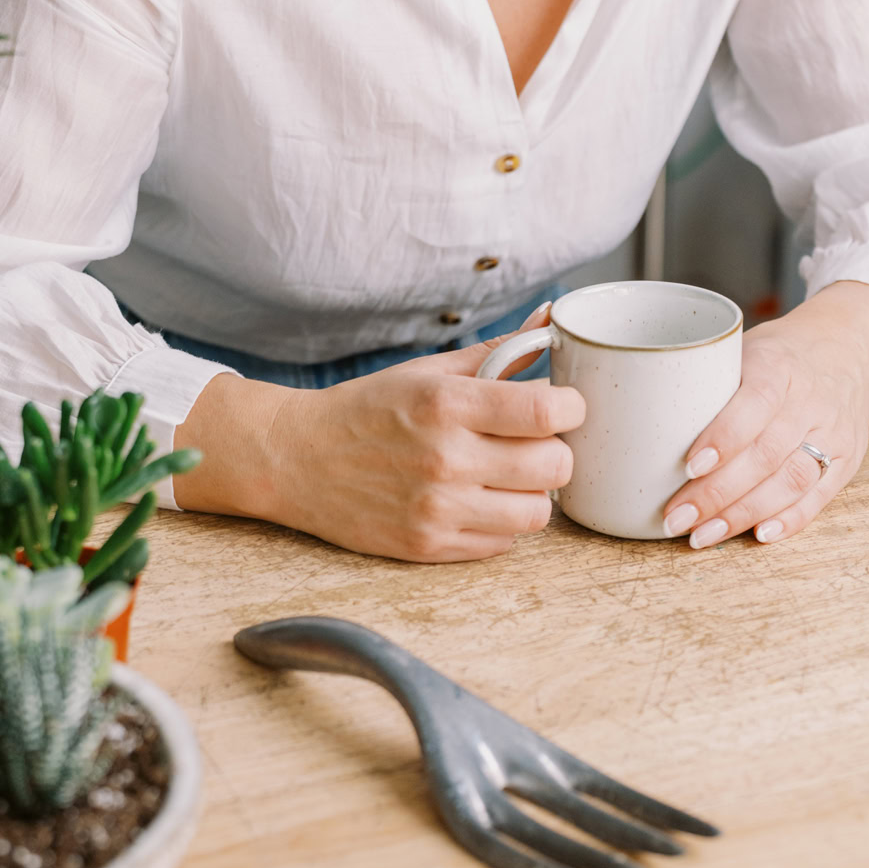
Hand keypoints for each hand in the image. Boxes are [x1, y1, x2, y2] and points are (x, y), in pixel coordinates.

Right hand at [176, 304, 583, 561]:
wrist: (297, 459)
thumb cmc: (367, 409)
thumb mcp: (427, 371)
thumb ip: (498, 353)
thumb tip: (552, 321)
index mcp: (447, 403)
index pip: (548, 411)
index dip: (571, 406)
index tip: (562, 404)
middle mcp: (445, 458)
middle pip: (555, 465)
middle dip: (554, 449)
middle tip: (531, 441)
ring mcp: (438, 508)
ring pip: (537, 512)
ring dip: (530, 491)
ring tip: (505, 474)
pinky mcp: (429, 546)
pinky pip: (503, 543)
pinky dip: (500, 522)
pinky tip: (476, 499)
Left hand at [661, 281, 868, 549]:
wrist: (846, 350)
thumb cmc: (775, 354)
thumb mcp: (739, 348)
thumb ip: (700, 377)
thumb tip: (624, 408)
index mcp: (778, 367)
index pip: (754, 404)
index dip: (723, 438)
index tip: (687, 466)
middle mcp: (809, 402)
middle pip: (766, 454)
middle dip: (718, 493)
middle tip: (675, 517)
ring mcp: (832, 433)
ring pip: (791, 481)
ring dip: (743, 514)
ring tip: (702, 535)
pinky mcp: (846, 460)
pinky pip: (819, 497)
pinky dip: (788, 520)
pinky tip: (756, 536)